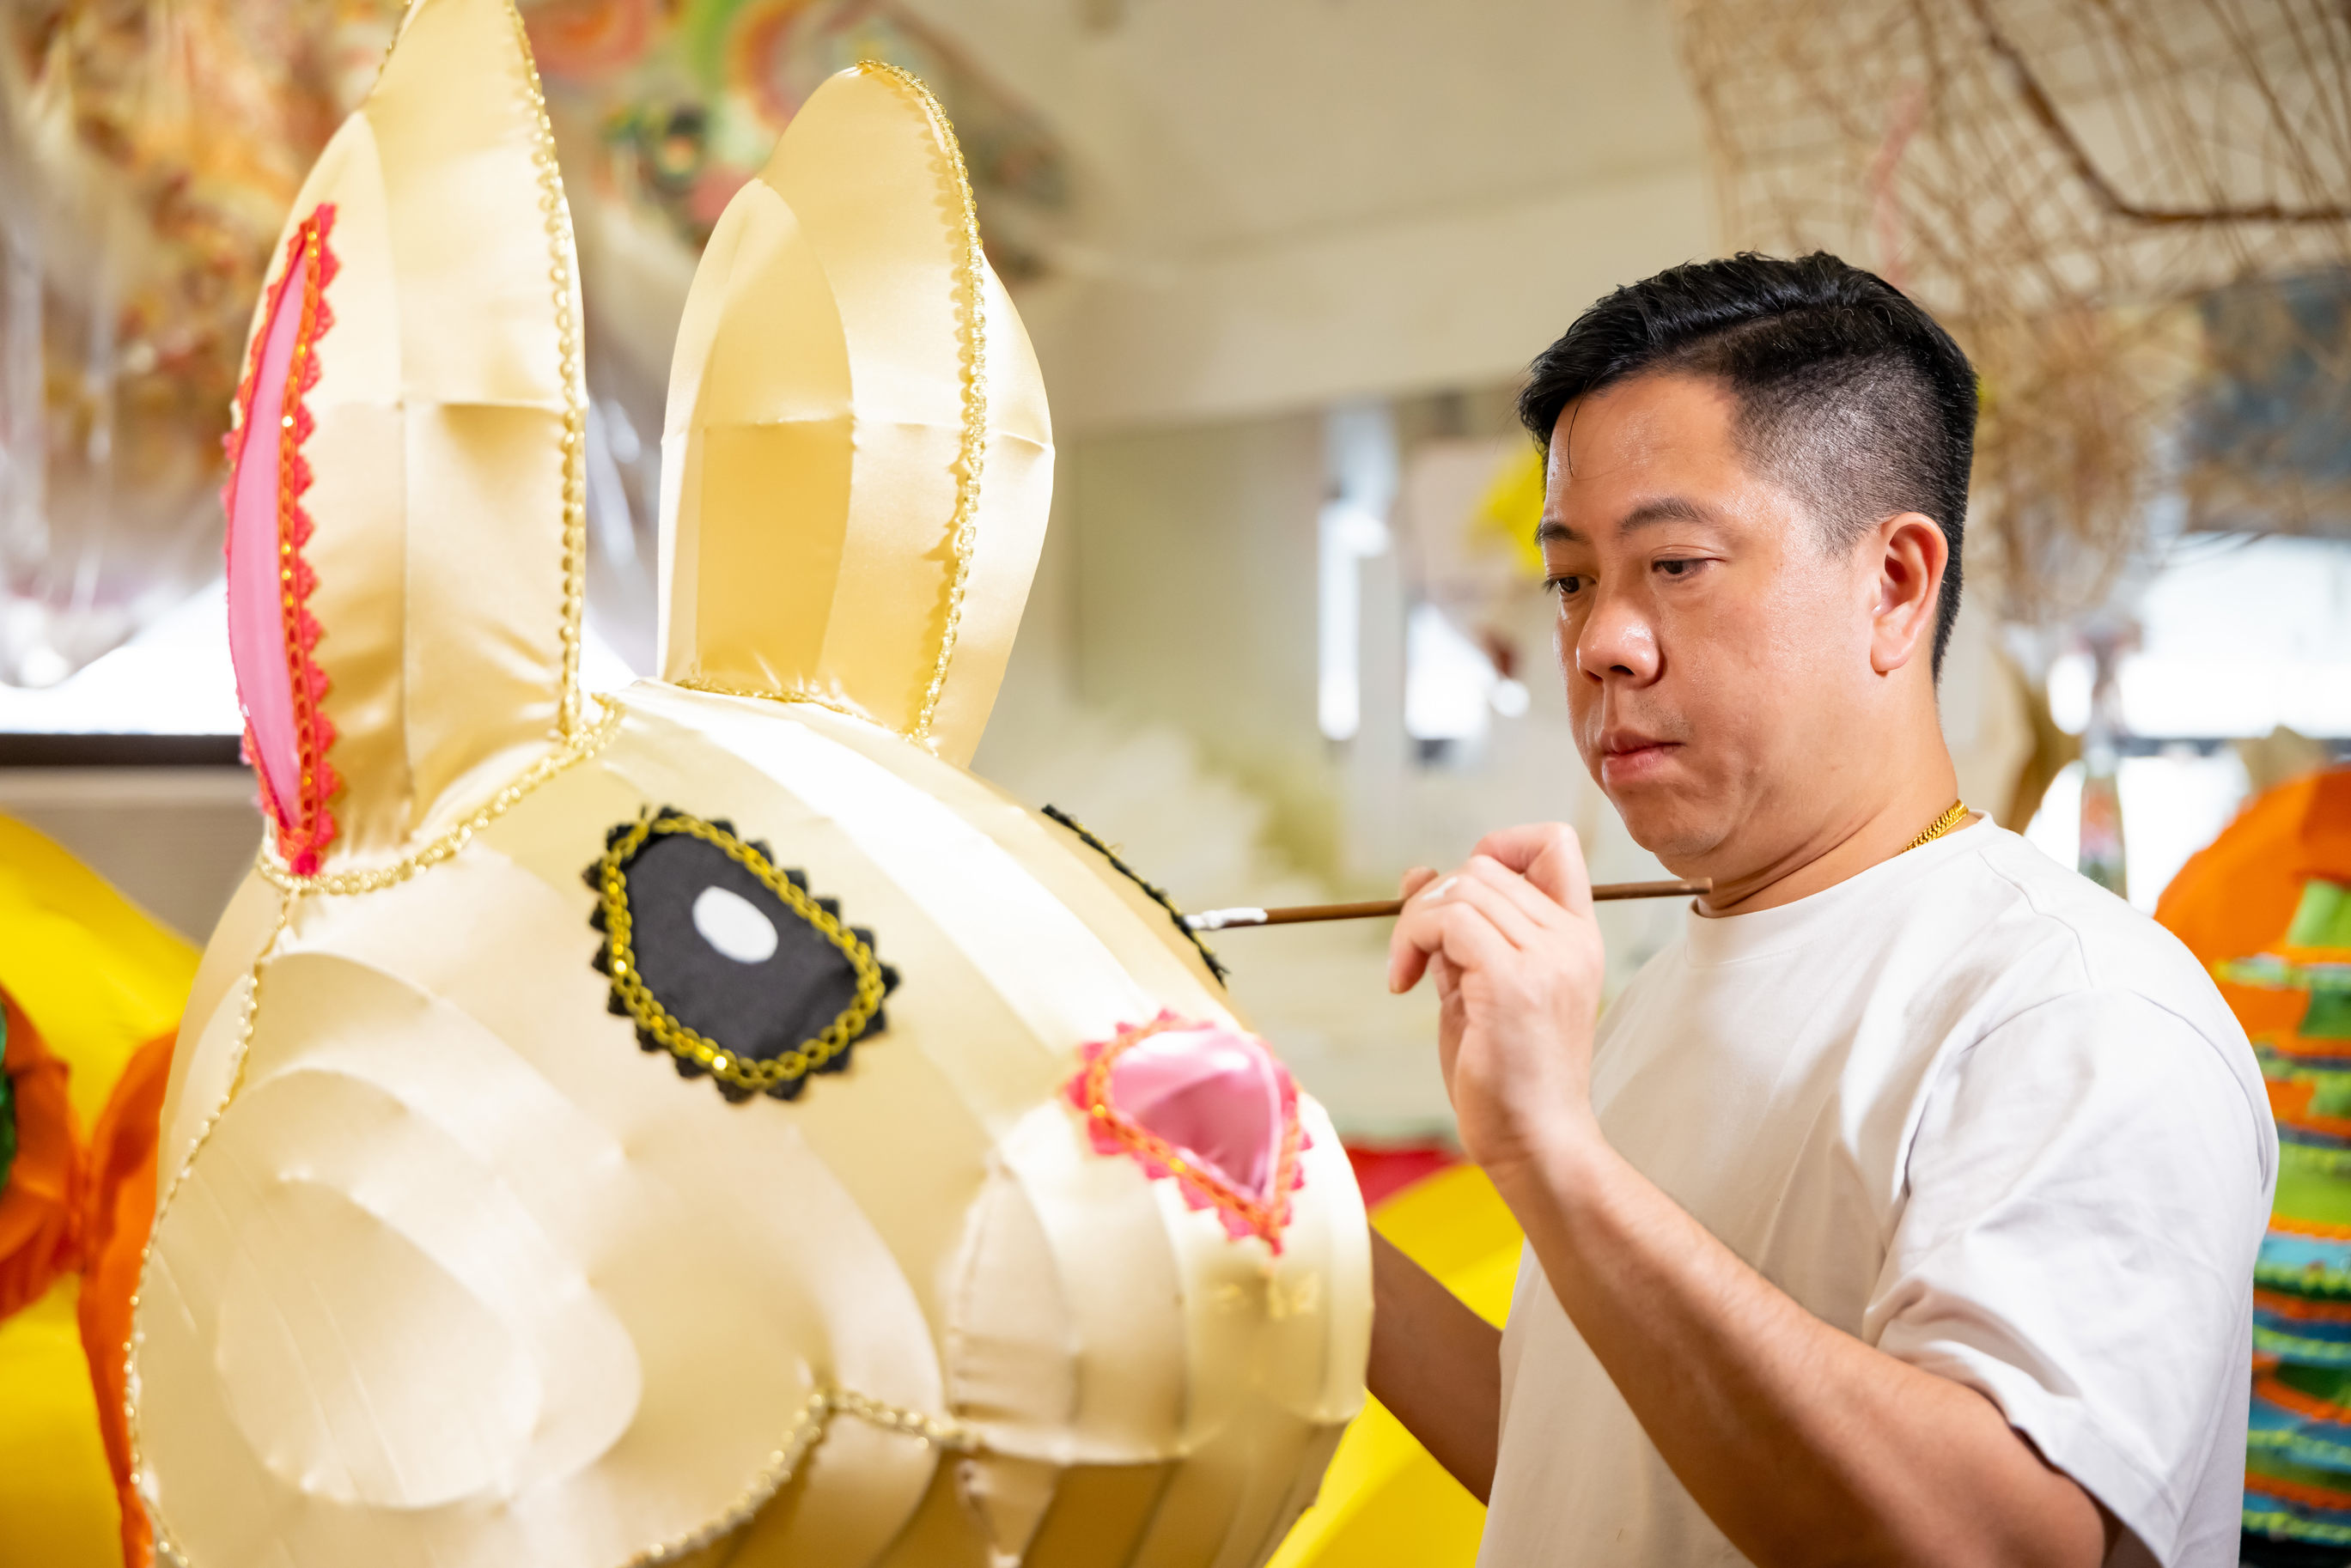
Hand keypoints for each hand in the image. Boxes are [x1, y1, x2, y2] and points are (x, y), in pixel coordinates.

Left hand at [1389, 823, 1607, 1181]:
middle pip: (1484, 864)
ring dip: (1416, 922)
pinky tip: (1404, 985)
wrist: (1536, 1142)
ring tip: (1410, 973)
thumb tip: (1416, 873)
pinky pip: (1447, 921)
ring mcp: (1547, 957)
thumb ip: (1456, 930)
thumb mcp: (1477, 986)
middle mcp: (1570, 938)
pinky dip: (1411, 940)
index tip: (1462, 899)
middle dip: (1433, 900)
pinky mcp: (1513, 981)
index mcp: (1576, 936)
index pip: (1553, 843)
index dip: (1498, 847)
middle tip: (1416, 957)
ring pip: (1462, 886)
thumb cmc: (1506, 1076)